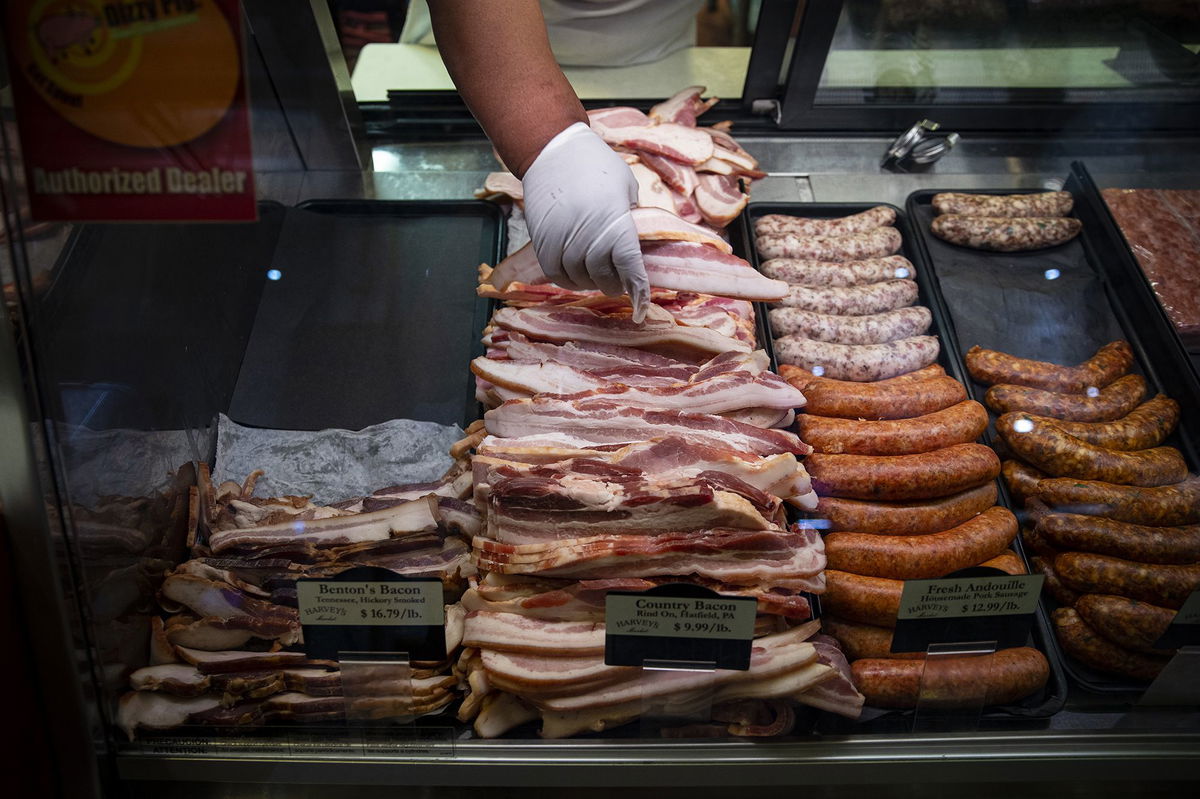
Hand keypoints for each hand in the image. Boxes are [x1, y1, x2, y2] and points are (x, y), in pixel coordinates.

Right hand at [521, 122, 649, 318]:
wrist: (552, 150)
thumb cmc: (596, 165)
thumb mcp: (626, 188)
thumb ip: (630, 220)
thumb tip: (636, 249)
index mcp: (614, 220)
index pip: (630, 265)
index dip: (638, 288)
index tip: (642, 303)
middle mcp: (587, 234)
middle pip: (604, 277)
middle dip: (615, 284)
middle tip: (620, 282)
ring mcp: (562, 240)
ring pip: (580, 279)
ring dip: (592, 282)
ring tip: (599, 275)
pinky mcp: (542, 242)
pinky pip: (557, 275)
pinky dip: (569, 280)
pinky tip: (577, 273)